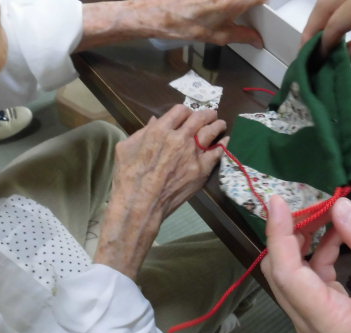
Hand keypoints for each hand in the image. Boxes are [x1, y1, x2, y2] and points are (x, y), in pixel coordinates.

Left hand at [79, 0, 263, 50]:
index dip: (268, 2)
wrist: (153, 12)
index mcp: (234, 2)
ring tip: (227, 12)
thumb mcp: (216, 36)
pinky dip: (222, 3)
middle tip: (253, 10)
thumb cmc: (181, 24)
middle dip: (251, 5)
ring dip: (236, 5)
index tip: (269, 6)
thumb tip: (257, 40)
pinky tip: (210, 8)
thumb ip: (242, 36)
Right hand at [94, 105, 225, 278]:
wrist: (141, 203)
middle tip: (211, 114)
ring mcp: (193, 154)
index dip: (186, 110)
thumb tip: (155, 121)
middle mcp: (180, 138)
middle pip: (199, 118)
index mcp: (160, 130)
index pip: (180, 111)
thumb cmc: (128, 177)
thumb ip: (142, 132)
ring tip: (220, 124)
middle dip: (206, 114)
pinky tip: (225, 141)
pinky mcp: (201, 170)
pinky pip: (217, 153)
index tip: (189, 114)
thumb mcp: (126, 148)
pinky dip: (222, 144)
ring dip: (217, 125)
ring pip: (211, 132)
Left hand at [261, 195, 350, 332]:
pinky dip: (314, 257)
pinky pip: (305, 283)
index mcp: (330, 324)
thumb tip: (339, 207)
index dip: (279, 236)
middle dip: (288, 236)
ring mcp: (312, 326)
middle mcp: (311, 329)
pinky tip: (332, 236)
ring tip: (322, 214)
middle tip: (308, 204)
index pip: (288, 275)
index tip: (278, 202)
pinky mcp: (319, 320)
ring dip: (300, 244)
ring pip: (289, 278)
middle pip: (281, 276)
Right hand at [301, 0, 350, 58]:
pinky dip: (343, 6)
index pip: (338, 18)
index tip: (315, 57)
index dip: (323, 39)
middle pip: (331, 0)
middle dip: (317, 23)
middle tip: (308, 46)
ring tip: (320, 35)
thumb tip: (338, 56)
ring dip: (327, 12)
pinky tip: (339, 21)